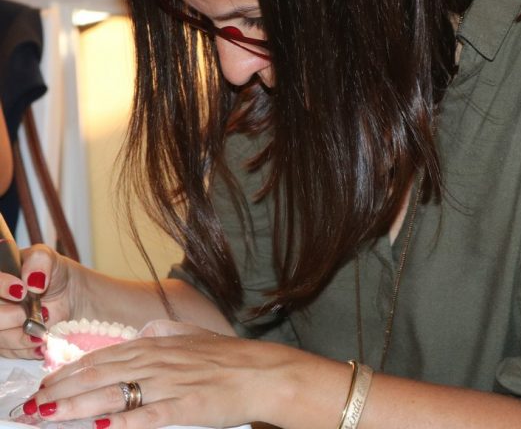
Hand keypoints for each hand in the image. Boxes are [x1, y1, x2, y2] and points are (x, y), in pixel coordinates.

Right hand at [0, 244, 72, 358]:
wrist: (71, 297)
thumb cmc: (54, 274)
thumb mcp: (49, 258)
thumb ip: (39, 261)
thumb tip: (32, 281)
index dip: (0, 287)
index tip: (20, 290)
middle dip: (12, 315)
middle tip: (33, 311)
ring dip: (22, 334)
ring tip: (44, 321)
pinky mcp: (6, 343)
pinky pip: (11, 351)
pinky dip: (29, 345)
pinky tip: (42, 336)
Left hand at [30, 323, 288, 427]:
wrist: (260, 371)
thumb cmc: (226, 356)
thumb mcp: (193, 333)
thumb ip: (165, 329)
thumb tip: (142, 330)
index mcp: (158, 344)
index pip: (105, 355)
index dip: (72, 370)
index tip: (47, 382)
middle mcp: (158, 361)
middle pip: (102, 373)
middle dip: (63, 389)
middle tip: (33, 403)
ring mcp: (169, 384)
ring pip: (115, 393)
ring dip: (78, 405)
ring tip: (48, 414)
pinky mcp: (183, 407)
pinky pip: (146, 415)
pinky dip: (120, 421)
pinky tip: (98, 427)